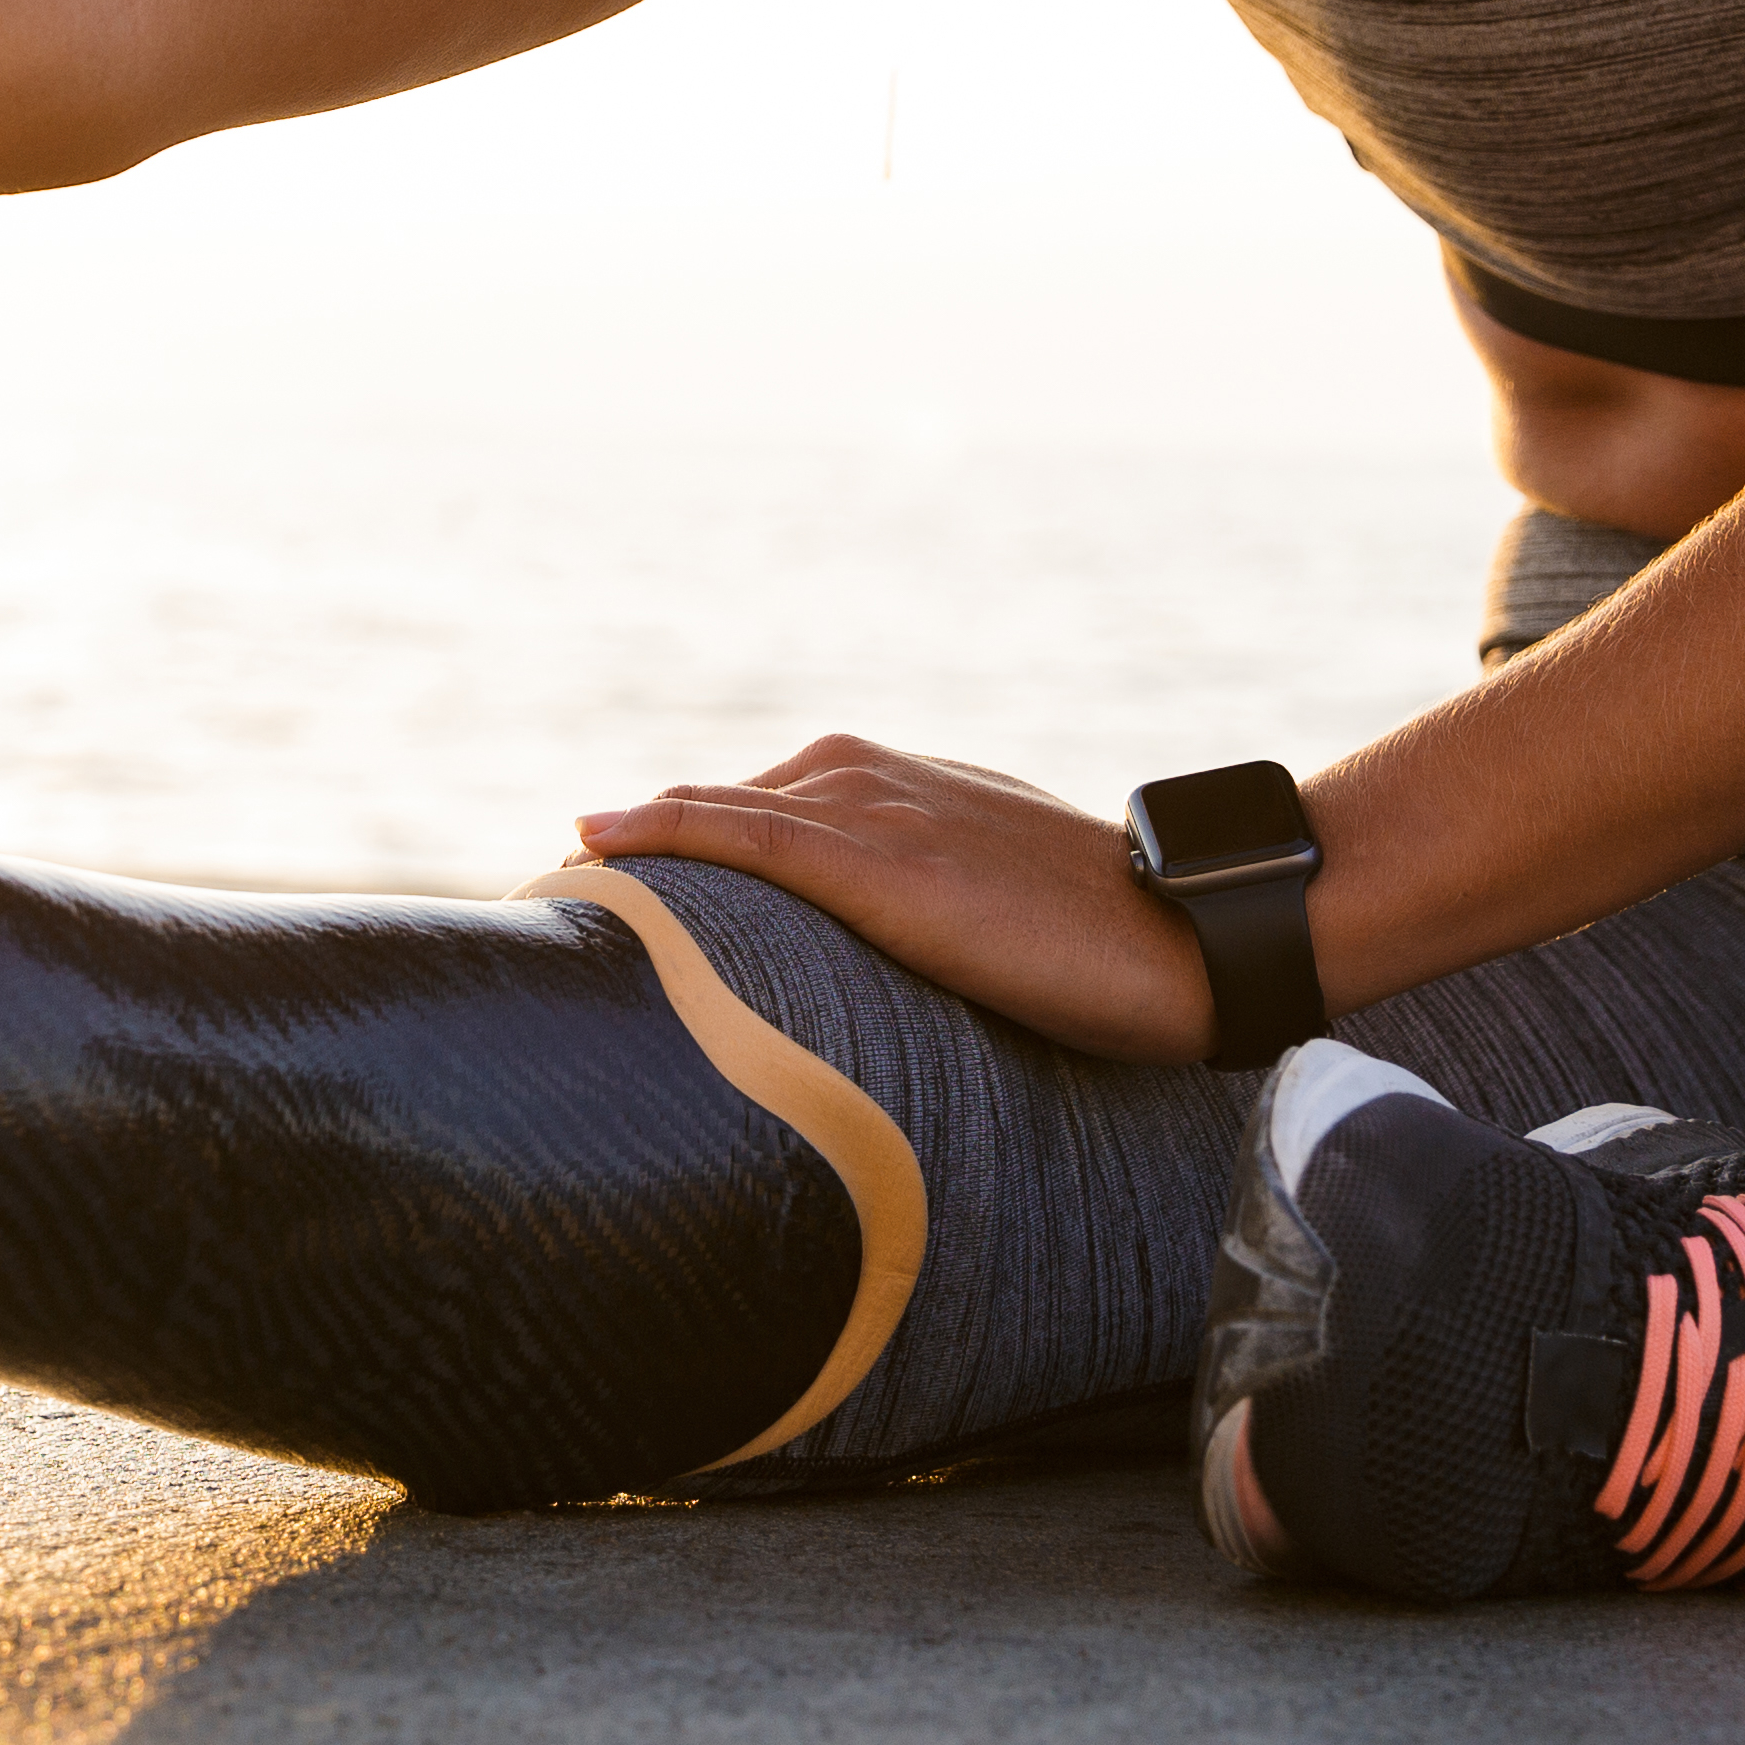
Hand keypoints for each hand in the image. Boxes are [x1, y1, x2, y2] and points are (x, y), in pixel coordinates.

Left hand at [573, 734, 1219, 1064]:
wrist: (1185, 931)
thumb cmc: (1107, 936)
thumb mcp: (997, 899)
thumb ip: (927, 905)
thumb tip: (891, 963)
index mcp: (900, 787)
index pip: (763, 804)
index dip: (689, 835)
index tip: (615, 868)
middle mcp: (873, 781)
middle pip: (726, 804)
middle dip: (649, 838)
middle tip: (564, 878)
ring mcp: (875, 814)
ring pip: (721, 812)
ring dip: (636, 837)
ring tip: (559, 867)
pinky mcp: (882, 863)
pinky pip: (748, 837)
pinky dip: (667, 832)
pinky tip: (600, 838)